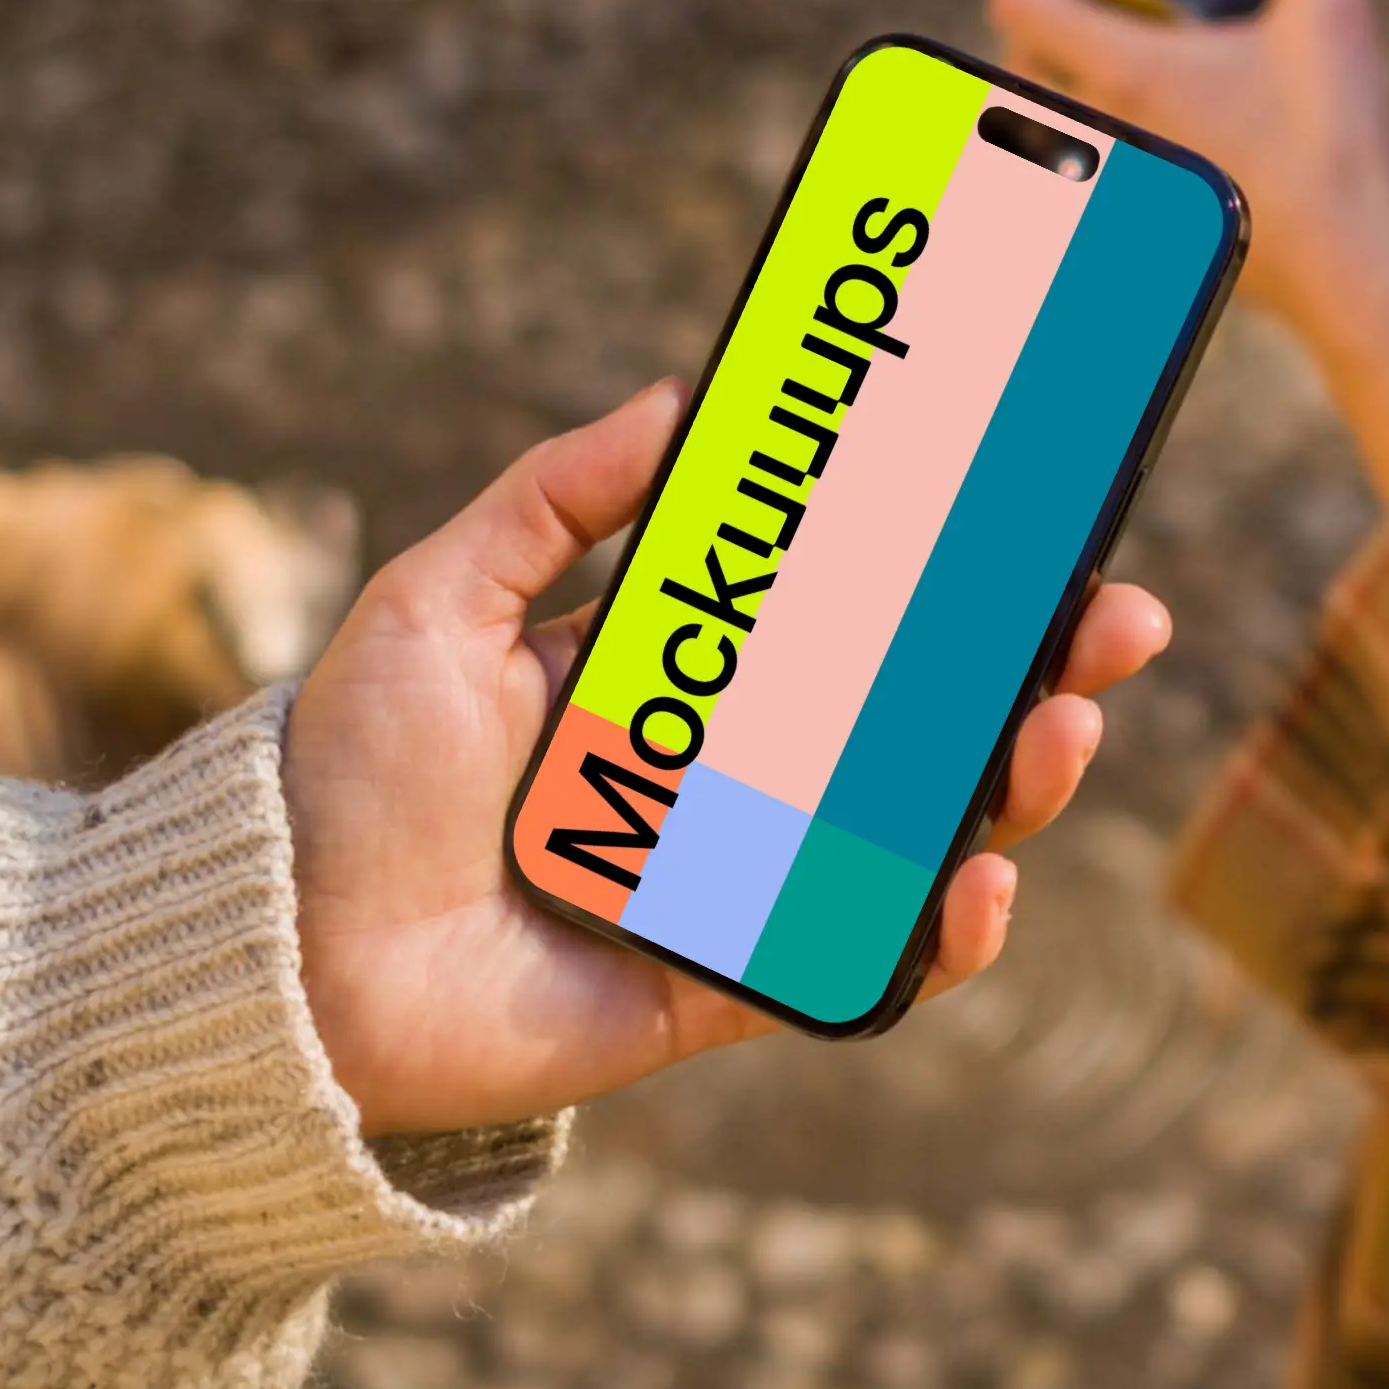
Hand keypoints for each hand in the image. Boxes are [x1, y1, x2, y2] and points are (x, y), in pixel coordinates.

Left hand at [284, 385, 1172, 1137]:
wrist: (274, 957)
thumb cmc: (340, 772)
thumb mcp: (436, 599)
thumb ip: (548, 499)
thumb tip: (676, 398)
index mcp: (664, 679)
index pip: (834, 612)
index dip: (936, 573)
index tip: (1028, 516)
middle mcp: (714, 779)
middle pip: (909, 719)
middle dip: (1029, 671)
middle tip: (1114, 622)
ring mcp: (728, 885)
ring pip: (911, 833)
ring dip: (1010, 785)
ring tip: (1062, 730)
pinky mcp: (717, 989)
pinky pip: (856, 962)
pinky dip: (934, 932)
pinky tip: (982, 883)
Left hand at [987, 0, 1388, 515]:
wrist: (1355, 278)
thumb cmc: (1339, 149)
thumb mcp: (1337, 8)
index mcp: (1122, 78)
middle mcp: (1097, 138)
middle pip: (1019, 53)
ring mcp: (1109, 192)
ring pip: (1046, 113)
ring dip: (1071, 60)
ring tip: (1138, 36)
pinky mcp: (1133, 229)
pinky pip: (1085, 164)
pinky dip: (1103, 118)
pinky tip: (1173, 104)